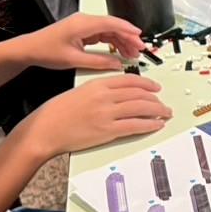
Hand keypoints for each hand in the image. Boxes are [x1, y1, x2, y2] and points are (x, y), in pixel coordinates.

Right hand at [21, 73, 173, 158]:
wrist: (45, 129)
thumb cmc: (56, 112)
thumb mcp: (79, 92)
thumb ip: (98, 91)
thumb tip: (117, 95)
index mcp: (97, 84)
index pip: (129, 80)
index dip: (146, 83)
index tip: (155, 87)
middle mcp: (105, 96)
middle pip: (138, 94)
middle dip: (155, 99)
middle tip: (163, 102)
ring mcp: (107, 114)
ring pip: (141, 108)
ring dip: (157, 111)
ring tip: (165, 113)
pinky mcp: (107, 130)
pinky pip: (135, 126)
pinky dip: (149, 125)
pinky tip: (156, 125)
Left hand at [24, 12, 143, 71]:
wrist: (29, 49)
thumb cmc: (45, 51)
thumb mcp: (74, 60)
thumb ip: (98, 61)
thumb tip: (117, 64)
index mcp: (82, 24)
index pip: (111, 23)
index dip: (128, 30)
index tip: (140, 37)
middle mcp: (84, 21)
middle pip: (113, 27)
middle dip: (128, 38)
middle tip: (139, 49)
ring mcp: (83, 26)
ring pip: (109, 31)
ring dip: (121, 41)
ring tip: (132, 54)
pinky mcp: (82, 31)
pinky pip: (102, 35)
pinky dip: (112, 43)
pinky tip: (119, 51)